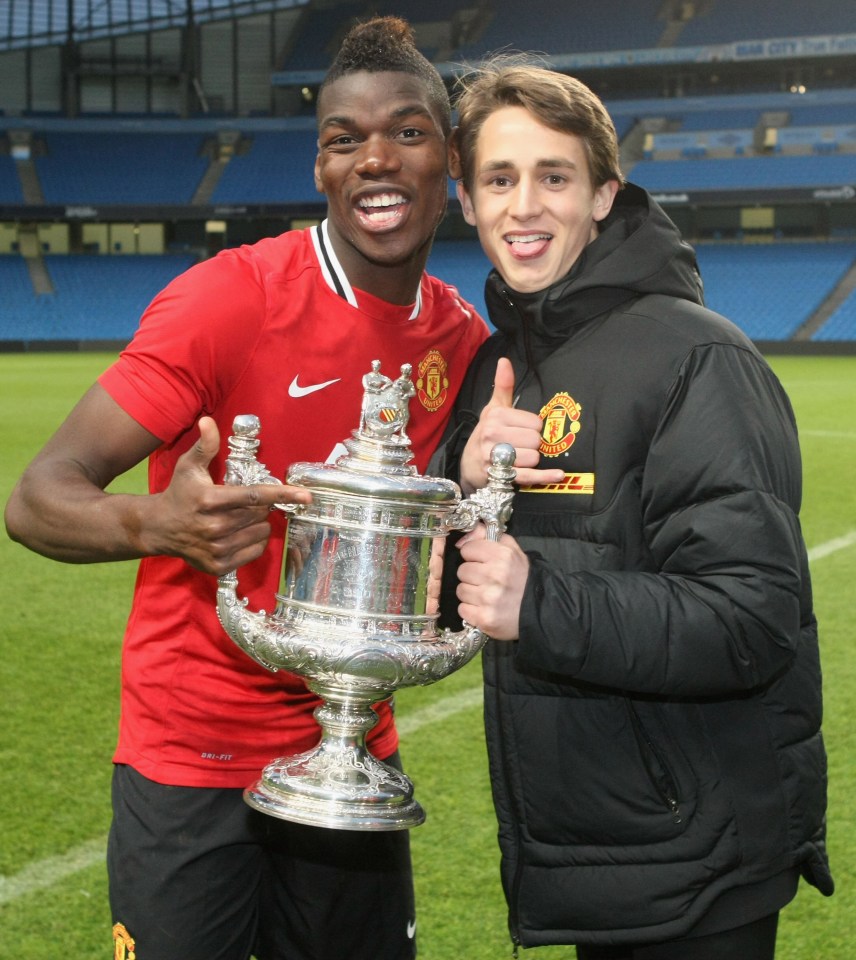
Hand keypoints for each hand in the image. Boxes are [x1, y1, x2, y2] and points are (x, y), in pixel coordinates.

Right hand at [150, 417, 310, 574]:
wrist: (158, 528)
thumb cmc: (179, 493)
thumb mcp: (189, 466)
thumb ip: (205, 445)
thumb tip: (209, 421)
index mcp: (210, 500)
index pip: (254, 496)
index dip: (282, 494)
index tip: (306, 495)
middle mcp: (214, 527)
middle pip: (260, 514)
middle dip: (261, 506)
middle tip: (245, 502)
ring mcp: (217, 549)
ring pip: (261, 532)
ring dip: (257, 523)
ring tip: (238, 517)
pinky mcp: (219, 566)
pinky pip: (255, 551)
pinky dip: (254, 541)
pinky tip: (238, 533)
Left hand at [456, 525, 528, 640]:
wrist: (541, 609)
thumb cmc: (523, 578)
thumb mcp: (512, 550)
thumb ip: (487, 536)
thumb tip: (462, 539)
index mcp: (502, 555)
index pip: (467, 550)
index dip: (474, 556)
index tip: (483, 563)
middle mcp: (495, 575)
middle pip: (462, 571)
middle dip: (472, 576)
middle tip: (487, 581)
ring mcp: (489, 598)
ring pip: (461, 590)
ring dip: (471, 594)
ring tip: (487, 595)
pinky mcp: (484, 618)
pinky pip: (463, 609)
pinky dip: (471, 610)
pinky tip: (485, 608)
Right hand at [460, 358, 563, 493]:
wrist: (468, 464)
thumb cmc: (487, 434)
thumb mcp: (493, 409)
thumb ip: (503, 386)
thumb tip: (504, 360)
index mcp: (495, 416)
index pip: (535, 422)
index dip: (534, 428)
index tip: (522, 431)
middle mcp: (492, 434)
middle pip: (536, 440)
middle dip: (533, 445)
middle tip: (521, 446)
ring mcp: (495, 457)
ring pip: (533, 457)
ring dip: (532, 460)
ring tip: (519, 459)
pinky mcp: (499, 476)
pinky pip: (529, 476)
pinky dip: (545, 476)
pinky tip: (558, 474)